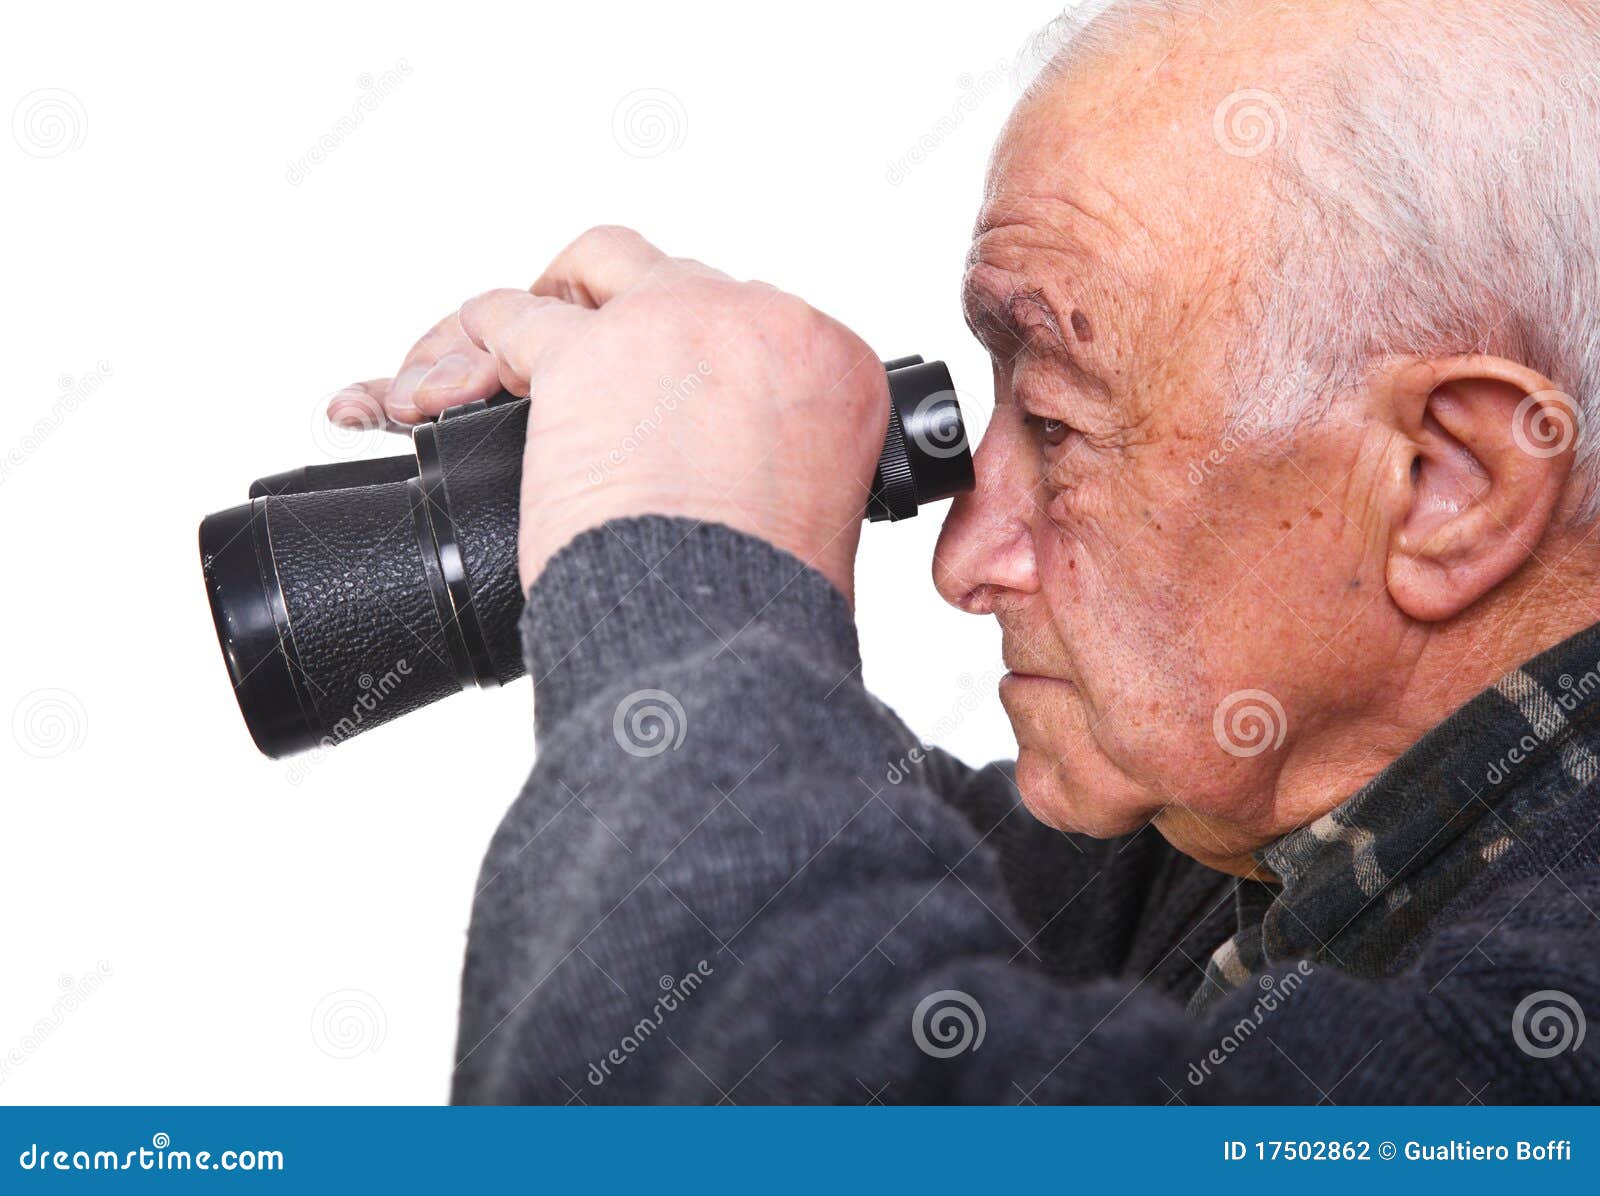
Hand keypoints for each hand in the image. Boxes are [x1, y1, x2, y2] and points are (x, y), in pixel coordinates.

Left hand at [331, 227, 887, 599]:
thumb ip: (780, 444)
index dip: (701, 352)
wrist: (720, 635)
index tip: (670, 388)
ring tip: (515, 347)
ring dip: (556, 297)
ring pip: (599, 264)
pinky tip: (447, 382)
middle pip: (679, 281)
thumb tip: (724, 448)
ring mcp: (672, 324)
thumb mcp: (815, 497)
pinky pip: (510, 318)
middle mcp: (762, 320)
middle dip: (628, 317)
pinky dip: (471, 345)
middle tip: (591, 359)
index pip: (755, 321)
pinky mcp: (582, 355)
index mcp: (832, 360)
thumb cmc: (763, 595)